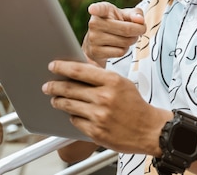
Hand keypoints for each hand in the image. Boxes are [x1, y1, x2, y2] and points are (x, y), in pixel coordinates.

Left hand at [42, 60, 168, 156]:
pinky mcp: (96, 132)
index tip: (53, 65)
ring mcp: (99, 116)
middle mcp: (104, 97)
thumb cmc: (135, 105)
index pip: (79, 70)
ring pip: (68, 105)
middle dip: (54, 86)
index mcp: (111, 81)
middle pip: (69, 88)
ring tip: (55, 99)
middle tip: (47, 85)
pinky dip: (72, 116)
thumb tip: (81, 64)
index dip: (62, 67)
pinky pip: (75, 121)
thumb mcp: (121, 82)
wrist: (149, 130)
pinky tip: (73, 113)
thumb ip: (101, 74)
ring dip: (58, 101)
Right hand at [83, 2, 145, 65]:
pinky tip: (118, 46)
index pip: (99, 9)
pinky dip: (124, 50)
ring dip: (131, 41)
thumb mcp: (125, 15)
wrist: (100, 42)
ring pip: (125, 42)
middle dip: (138, 31)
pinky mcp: (96, 52)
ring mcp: (93, 38)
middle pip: (126, 29)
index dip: (96, 8)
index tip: (92, 9)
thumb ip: (135, 14)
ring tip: (125, 37)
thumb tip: (140, 20)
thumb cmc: (115, 24)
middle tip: (139, 30)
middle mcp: (95, 23)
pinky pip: (120, 52)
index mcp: (102, 10)